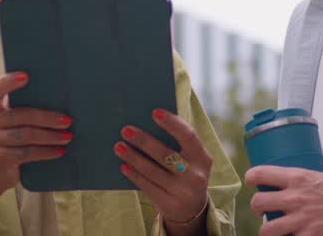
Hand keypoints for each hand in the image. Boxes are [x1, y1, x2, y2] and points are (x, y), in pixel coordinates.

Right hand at [0, 72, 72, 214]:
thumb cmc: (4, 140)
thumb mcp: (4, 122)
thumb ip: (18, 109)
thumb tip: (54, 96)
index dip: (8, 82)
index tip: (26, 76)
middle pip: (20, 115)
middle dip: (47, 118)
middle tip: (67, 120)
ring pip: (27, 135)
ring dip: (51, 136)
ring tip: (68, 136)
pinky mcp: (0, 158)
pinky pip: (28, 152)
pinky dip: (46, 151)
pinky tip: (59, 150)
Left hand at [116, 109, 212, 234]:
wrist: (192, 210)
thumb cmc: (186, 172)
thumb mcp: (191, 159)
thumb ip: (177, 143)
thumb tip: (147, 123)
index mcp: (203, 158)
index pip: (188, 136)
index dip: (172, 123)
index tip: (154, 112)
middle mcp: (195, 176)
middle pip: (165, 154)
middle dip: (143, 141)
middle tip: (125, 130)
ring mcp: (182, 192)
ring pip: (152, 171)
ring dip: (133, 157)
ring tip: (119, 146)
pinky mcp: (169, 205)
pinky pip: (147, 187)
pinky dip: (134, 175)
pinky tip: (123, 166)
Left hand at [246, 166, 322, 235]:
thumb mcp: (320, 177)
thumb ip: (302, 184)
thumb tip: (291, 190)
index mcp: (297, 178)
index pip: (261, 173)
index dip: (252, 178)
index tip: (252, 182)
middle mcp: (295, 198)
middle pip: (258, 202)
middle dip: (257, 207)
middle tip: (262, 210)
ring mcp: (302, 220)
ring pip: (266, 230)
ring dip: (267, 231)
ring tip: (272, 230)